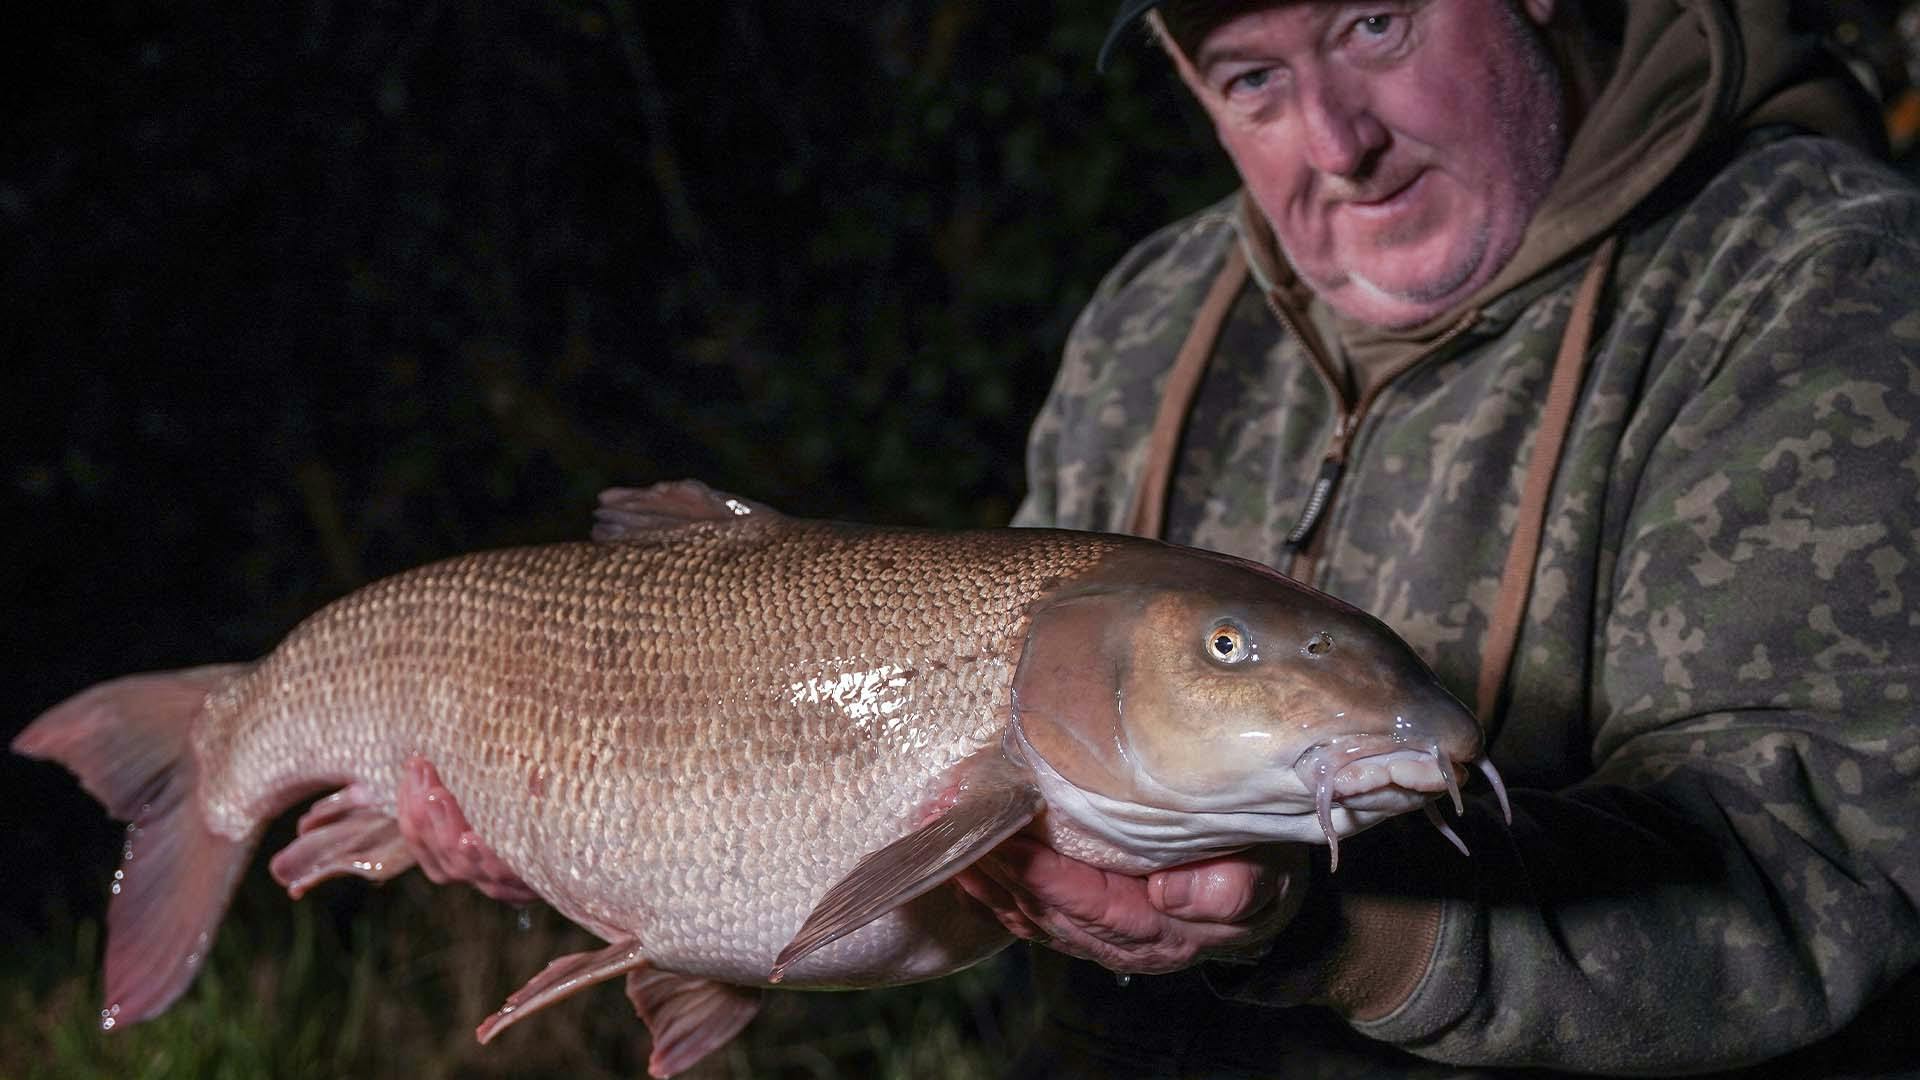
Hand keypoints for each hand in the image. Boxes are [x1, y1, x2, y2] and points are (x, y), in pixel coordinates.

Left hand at [952, 837, 1308, 974]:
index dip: (1051, 879)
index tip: (1013, 847)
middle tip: (963, 830)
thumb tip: (1172, 898)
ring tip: (950, 842)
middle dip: (1003, 874)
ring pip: (1034, 917)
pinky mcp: (1085, 924)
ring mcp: (1102, 938)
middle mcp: (1127, 945)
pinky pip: (1032, 917)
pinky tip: (967, 869)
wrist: (1265, 886)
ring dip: (989, 882)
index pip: (1098, 908)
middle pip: (1053, 914)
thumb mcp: (1267, 874)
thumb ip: (1232, 889)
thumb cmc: (1263, 867)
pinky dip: (996, 893)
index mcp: (1168, 933)